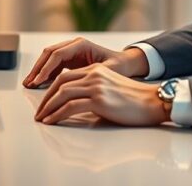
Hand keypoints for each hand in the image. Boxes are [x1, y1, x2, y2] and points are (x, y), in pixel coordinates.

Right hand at [22, 37, 147, 87]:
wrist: (126, 64)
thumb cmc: (119, 66)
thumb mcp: (108, 70)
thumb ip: (90, 74)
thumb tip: (74, 82)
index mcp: (81, 44)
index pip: (58, 54)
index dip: (46, 68)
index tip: (38, 81)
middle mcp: (74, 45)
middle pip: (49, 54)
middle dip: (37, 69)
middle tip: (29, 83)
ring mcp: (71, 51)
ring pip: (48, 59)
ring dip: (39, 71)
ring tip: (29, 85)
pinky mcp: (70, 60)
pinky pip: (53, 65)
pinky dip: (45, 74)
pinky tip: (40, 85)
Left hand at [34, 63, 168, 125]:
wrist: (152, 102)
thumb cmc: (134, 100)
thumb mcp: (110, 88)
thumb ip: (93, 90)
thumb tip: (76, 103)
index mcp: (96, 70)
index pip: (65, 76)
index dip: (51, 89)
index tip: (45, 102)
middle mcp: (94, 74)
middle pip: (60, 82)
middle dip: (45, 98)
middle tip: (39, 111)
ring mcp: (96, 86)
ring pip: (62, 93)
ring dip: (48, 107)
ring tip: (42, 118)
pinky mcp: (99, 100)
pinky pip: (70, 106)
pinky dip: (57, 114)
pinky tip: (52, 121)